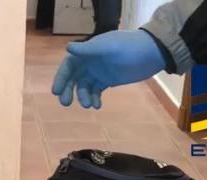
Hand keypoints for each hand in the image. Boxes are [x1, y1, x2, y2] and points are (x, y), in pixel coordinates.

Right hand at [51, 30, 165, 108]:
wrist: (151, 53)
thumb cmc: (128, 47)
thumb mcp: (107, 47)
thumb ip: (88, 49)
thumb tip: (67, 48)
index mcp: (88, 52)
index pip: (69, 65)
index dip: (61, 77)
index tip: (56, 91)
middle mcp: (90, 62)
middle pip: (73, 77)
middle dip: (68, 90)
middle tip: (66, 103)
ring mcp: (99, 72)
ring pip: (84, 86)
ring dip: (83, 96)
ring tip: (89, 105)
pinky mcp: (108, 80)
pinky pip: (96, 91)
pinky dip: (94, 98)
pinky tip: (97, 106)